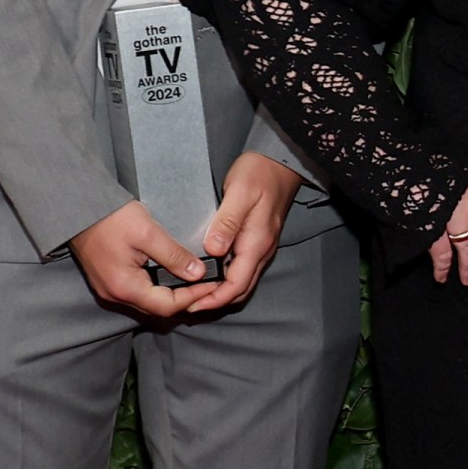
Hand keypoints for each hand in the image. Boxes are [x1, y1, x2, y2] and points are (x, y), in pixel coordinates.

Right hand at [69, 201, 213, 320]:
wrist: (78, 209)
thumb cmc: (110, 218)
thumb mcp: (148, 232)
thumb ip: (173, 255)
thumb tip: (198, 273)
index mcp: (124, 287)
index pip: (167, 305)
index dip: (194, 297)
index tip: (214, 285)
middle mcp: (116, 295)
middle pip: (158, 308)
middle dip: (186, 300)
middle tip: (209, 285)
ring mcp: (111, 290)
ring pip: (149, 303)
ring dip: (174, 296)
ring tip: (197, 282)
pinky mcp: (110, 282)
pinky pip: (140, 294)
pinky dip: (159, 289)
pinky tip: (174, 277)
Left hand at [177, 152, 299, 314]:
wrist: (280, 162)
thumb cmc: (259, 174)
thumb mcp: (240, 193)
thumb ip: (226, 222)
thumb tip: (213, 250)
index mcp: (256, 243)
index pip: (237, 284)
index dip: (214, 299)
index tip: (191, 305)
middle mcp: (261, 250)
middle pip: (240, 289)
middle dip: (215, 302)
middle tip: (187, 304)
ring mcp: (261, 247)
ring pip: (242, 282)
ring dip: (220, 293)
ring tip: (194, 293)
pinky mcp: (257, 241)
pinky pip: (242, 269)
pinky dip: (226, 280)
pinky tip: (209, 274)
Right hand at [429, 172, 467, 285]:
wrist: (396, 167)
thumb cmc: (424, 161)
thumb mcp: (451, 164)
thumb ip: (461, 179)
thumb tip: (460, 185)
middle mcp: (467, 203)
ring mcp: (450, 219)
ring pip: (467, 247)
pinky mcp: (431, 230)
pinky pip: (439, 253)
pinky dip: (441, 266)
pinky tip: (442, 278)